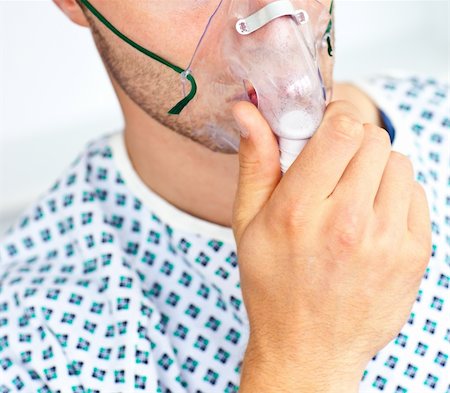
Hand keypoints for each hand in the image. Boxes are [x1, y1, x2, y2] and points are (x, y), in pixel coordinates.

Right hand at [232, 100, 431, 391]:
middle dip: (353, 142)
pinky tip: (372, 219)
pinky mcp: (413, 256)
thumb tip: (246, 111)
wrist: (308, 348)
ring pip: (399, 162)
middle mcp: (347, 223)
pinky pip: (417, 194)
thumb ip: (256, 162)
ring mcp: (386, 241)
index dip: (336, 118)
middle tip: (335, 167)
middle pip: (373, 139)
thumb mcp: (248, 223)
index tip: (327, 129)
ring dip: (376, 167)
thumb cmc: (272, 284)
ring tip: (354, 194)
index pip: (341, 130)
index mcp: (299, 211)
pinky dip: (396, 195)